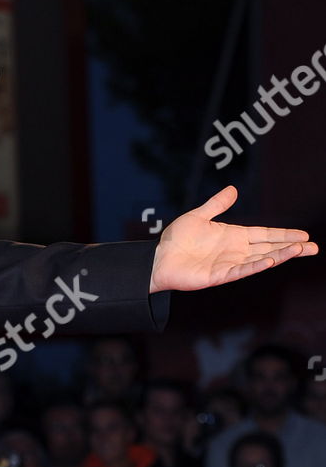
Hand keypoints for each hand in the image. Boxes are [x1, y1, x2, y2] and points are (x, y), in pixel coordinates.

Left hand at [150, 185, 317, 292]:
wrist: (156, 259)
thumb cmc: (175, 240)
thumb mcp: (198, 216)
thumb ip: (216, 205)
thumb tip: (233, 189)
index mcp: (233, 236)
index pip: (265, 234)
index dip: (284, 234)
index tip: (304, 235)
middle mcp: (235, 251)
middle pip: (269, 248)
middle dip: (291, 247)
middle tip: (313, 247)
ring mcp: (228, 264)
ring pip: (260, 259)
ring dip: (280, 255)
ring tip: (300, 251)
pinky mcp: (218, 276)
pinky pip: (241, 271)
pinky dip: (256, 266)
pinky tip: (270, 261)